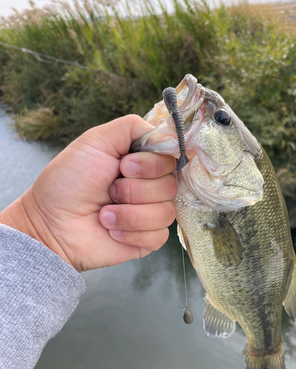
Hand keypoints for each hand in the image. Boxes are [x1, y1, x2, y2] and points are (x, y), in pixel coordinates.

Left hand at [0, 115, 176, 271]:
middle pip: (170, 185)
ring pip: (165, 212)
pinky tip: (112, 230)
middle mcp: (150, 187)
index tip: (124, 166)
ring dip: (129, 213)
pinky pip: (158, 235)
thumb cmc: (68, 182)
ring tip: (104, 214)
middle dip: (134, 189)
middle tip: (109, 191)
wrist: (50, 223)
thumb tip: (166, 133)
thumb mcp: (96, 141)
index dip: (151, 164)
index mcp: (142, 163)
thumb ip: (132, 127)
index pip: (171, 158)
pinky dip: (131, 232)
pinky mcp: (147, 240)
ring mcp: (150, 214)